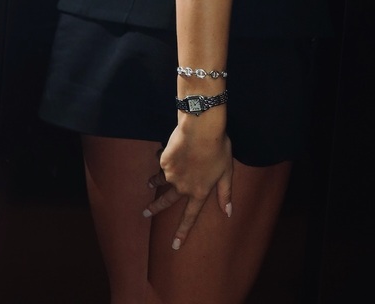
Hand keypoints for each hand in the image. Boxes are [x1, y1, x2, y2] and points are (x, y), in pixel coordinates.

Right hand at [143, 118, 233, 247]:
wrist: (202, 129)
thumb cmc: (218, 148)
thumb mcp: (227, 171)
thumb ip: (225, 193)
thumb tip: (229, 213)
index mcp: (199, 192)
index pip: (190, 216)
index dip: (182, 232)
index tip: (174, 246)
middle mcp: (182, 187)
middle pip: (167, 201)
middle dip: (155, 208)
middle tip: (145, 213)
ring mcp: (171, 174)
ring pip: (160, 181)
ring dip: (154, 182)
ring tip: (149, 183)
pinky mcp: (164, 161)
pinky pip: (162, 162)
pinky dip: (163, 158)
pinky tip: (165, 151)